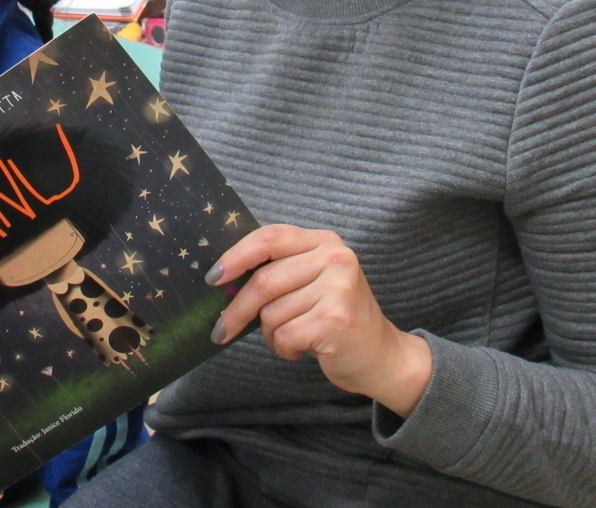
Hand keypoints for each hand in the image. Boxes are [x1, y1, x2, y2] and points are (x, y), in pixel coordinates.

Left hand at [207, 224, 431, 418]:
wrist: (382, 357)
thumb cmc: (335, 318)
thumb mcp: (313, 282)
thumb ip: (278, 272)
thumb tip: (222, 281)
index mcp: (324, 242)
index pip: (270, 238)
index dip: (236, 256)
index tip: (213, 278)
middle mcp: (335, 259)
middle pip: (264, 280)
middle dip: (236, 310)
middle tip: (221, 331)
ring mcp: (338, 288)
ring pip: (271, 313)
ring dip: (270, 334)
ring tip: (290, 337)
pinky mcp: (336, 320)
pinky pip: (284, 335)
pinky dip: (283, 348)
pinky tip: (301, 348)